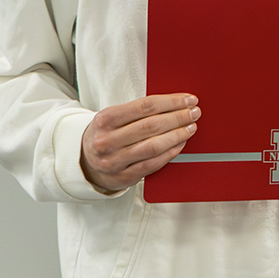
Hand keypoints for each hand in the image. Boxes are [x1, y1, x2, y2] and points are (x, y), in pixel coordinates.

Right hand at [80, 94, 200, 191]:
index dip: (171, 102)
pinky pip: (153, 164)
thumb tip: (176, 102)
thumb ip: (139, 110)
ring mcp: (114, 161)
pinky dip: (171, 152)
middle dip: (178, 117)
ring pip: (154, 146)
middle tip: (194, 112)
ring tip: (190, 127)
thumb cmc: (106, 135)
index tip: (188, 100)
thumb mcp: (113, 118)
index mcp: (104, 120)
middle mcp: (107, 141)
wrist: (85, 162)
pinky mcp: (123, 177)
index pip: (145, 106)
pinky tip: (181, 143)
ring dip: (178, 135)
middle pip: (151, 126)